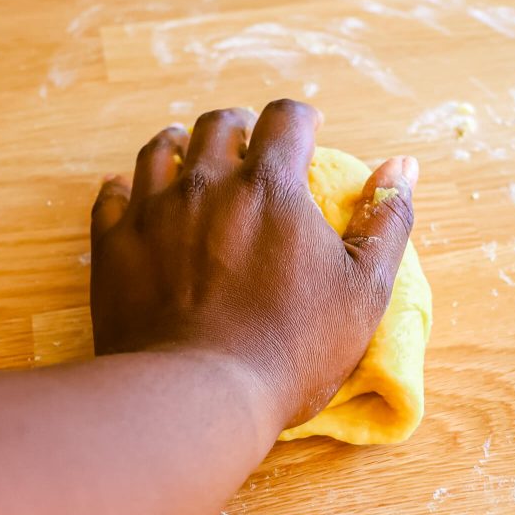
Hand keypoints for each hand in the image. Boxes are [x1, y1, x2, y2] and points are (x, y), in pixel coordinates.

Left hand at [90, 99, 417, 429]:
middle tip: (249, 149)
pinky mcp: (114, 245)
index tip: (307, 136)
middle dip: (240, 128)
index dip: (301, 120)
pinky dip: (127, 187)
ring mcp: (152, 211)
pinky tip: (136, 197)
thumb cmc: (292, 348)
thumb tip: (403, 166)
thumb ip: (387, 221)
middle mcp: (206, 183)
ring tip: (192, 159)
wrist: (198, 396)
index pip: (286, 119)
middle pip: (218, 124)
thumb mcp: (364, 291)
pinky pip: (111, 194)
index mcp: (271, 186)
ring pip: (160, 148)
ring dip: (182, 145)